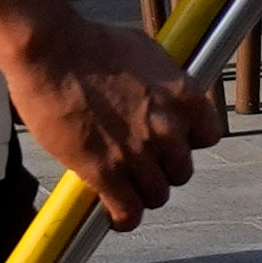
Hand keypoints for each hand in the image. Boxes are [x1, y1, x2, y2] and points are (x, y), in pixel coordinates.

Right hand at [0, 10, 220, 220]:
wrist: (52, 51)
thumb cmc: (92, 44)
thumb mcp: (147, 53)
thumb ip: (163, 82)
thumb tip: (164, 93)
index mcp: (184, 96)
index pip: (209, 137)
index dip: (188, 143)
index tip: (172, 143)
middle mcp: (168, 127)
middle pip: (182, 171)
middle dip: (163, 170)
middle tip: (141, 165)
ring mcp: (137, 152)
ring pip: (157, 195)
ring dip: (143, 194)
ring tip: (126, 189)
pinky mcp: (104, 171)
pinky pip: (127, 211)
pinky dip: (124, 218)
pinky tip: (116, 216)